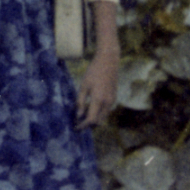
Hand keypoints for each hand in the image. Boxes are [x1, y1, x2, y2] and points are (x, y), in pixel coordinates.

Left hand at [75, 2, 118, 126]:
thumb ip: (81, 102)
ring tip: (83, 116)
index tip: (76, 127)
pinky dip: (99, 114)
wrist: (108, 61)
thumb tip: (79, 116)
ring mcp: (112, 101)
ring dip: (94, 120)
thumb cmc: (93, 72)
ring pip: (103, 117)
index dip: (83, 126)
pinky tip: (91, 109)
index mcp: (99, 100)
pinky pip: (106, 111)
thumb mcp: (84, 86)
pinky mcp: (114, 98)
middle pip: (98, 122)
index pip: (91, 120)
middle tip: (79, 123)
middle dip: (89, 125)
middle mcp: (107, 103)